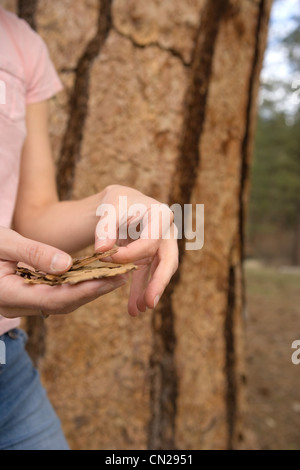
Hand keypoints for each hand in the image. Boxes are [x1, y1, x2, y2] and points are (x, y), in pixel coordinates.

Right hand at [0, 227, 127, 317]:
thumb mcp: (2, 242)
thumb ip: (32, 254)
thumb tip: (67, 264)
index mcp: (8, 295)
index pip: (56, 298)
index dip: (86, 290)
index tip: (112, 279)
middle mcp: (16, 305)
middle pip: (63, 303)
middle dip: (94, 291)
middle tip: (124, 276)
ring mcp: (20, 302)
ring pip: (61, 301)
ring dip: (88, 289)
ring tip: (116, 274)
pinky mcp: (26, 295)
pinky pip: (55, 294)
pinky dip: (75, 285)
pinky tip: (93, 274)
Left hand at [94, 185, 178, 315]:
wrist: (119, 203)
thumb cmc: (117, 202)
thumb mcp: (110, 207)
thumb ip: (105, 227)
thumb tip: (101, 251)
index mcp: (161, 216)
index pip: (150, 242)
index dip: (130, 255)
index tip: (106, 260)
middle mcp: (167, 232)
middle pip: (168, 261)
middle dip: (158, 283)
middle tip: (149, 303)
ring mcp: (162, 247)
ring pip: (160, 272)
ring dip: (150, 291)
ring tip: (139, 310)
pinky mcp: (152, 258)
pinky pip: (148, 276)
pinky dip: (141, 291)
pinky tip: (134, 309)